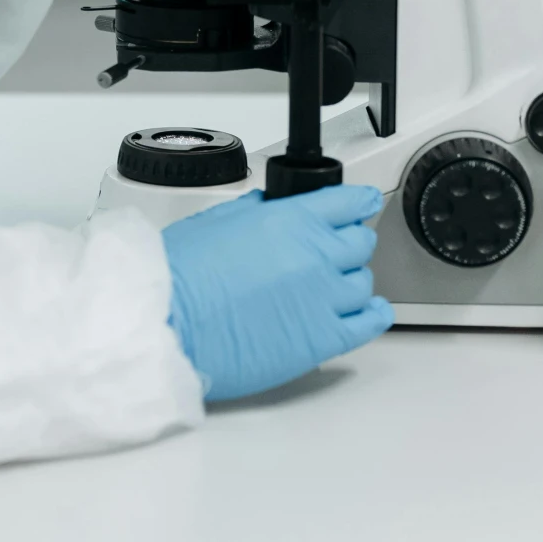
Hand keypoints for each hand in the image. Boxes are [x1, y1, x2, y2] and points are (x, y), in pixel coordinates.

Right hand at [162, 184, 392, 402]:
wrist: (169, 323)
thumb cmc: (179, 275)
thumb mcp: (215, 220)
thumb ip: (253, 211)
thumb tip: (269, 207)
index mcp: (289, 220)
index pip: (347, 201)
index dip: (357, 202)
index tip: (361, 204)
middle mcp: (314, 255)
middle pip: (360, 242)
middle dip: (349, 241)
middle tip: (335, 248)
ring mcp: (323, 299)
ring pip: (365, 282)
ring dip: (352, 280)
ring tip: (333, 285)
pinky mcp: (323, 340)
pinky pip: (369, 324)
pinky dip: (373, 314)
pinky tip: (366, 311)